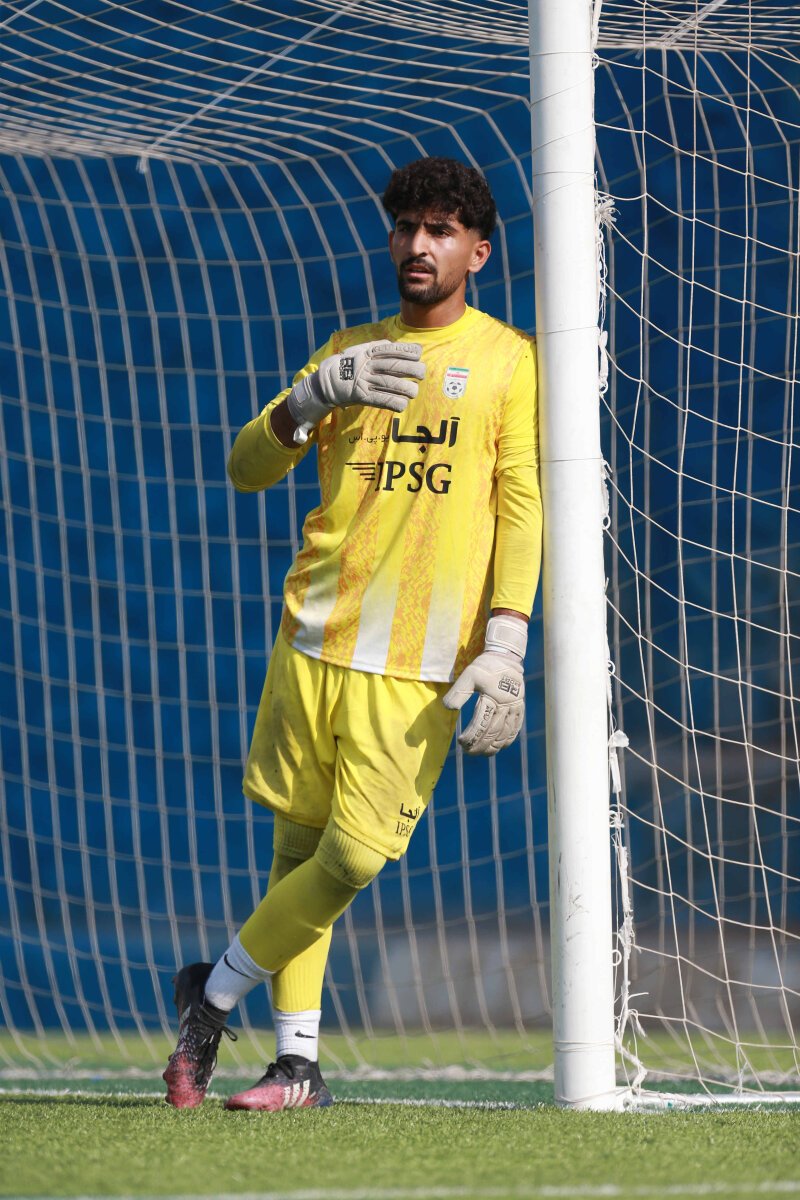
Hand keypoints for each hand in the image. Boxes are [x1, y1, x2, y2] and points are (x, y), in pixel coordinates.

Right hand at [287, 340, 425, 441]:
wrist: (328, 379)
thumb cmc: (351, 364)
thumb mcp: (363, 349)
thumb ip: (380, 346)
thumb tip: (399, 345)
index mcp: (369, 352)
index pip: (392, 349)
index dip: (407, 351)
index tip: (419, 353)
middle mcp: (368, 365)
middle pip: (395, 366)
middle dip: (412, 369)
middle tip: (422, 373)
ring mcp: (365, 380)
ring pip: (390, 383)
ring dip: (406, 388)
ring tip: (414, 391)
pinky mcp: (362, 396)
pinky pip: (381, 399)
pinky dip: (394, 402)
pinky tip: (403, 404)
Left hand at [443, 615, 526, 755]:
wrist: (506, 657)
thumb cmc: (484, 667)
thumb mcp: (468, 675)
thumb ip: (458, 692)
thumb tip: (448, 708)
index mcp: (492, 696)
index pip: (481, 723)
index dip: (471, 736)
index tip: (461, 742)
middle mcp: (506, 704)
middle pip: (493, 732)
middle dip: (480, 745)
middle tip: (468, 752)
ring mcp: (515, 707)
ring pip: (506, 733)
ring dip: (494, 747)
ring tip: (482, 753)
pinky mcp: (520, 707)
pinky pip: (516, 728)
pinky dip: (508, 740)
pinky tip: (499, 747)